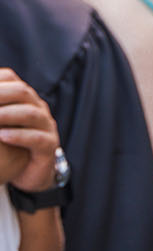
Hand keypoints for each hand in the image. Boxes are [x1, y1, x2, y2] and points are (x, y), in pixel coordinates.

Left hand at [0, 69, 60, 191]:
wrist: (30, 172)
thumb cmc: (9, 144)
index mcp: (23, 99)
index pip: (10, 78)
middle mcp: (37, 108)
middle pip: (22, 92)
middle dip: (0, 94)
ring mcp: (45, 126)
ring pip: (31, 114)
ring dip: (8, 114)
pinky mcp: (49, 146)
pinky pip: (37, 138)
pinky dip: (19, 136)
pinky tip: (2, 136)